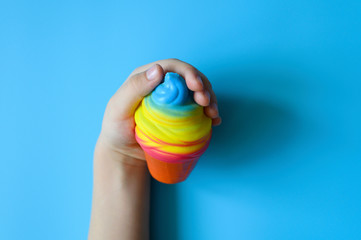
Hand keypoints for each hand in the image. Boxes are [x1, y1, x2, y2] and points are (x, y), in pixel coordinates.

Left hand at [98, 58, 221, 160]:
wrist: (123, 152)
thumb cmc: (116, 129)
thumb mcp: (119, 107)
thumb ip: (135, 87)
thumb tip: (158, 70)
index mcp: (147, 77)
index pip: (172, 67)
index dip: (188, 72)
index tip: (197, 86)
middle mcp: (162, 85)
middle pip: (188, 78)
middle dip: (202, 86)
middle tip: (207, 102)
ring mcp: (173, 100)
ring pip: (197, 91)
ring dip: (209, 99)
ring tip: (213, 113)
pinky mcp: (181, 114)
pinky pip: (198, 108)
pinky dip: (209, 111)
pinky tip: (214, 120)